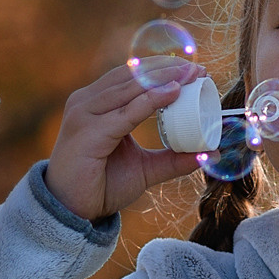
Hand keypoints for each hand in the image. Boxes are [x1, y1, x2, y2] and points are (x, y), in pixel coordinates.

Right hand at [47, 61, 203, 220]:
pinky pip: (124, 113)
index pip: (131, 76)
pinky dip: (150, 101)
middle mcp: (87, 102)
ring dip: (163, 79)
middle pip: (131, 75)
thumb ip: (172, 160)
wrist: (71, 211)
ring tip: (190, 75)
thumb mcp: (144, 169)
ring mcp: (83, 114)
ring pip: (129, 88)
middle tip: (198, 68)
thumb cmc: (101, 185)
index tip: (194, 69)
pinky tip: (172, 93)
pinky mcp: (86, 132)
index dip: (162, 68)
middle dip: (167, 68)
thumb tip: (207, 155)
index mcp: (96, 103)